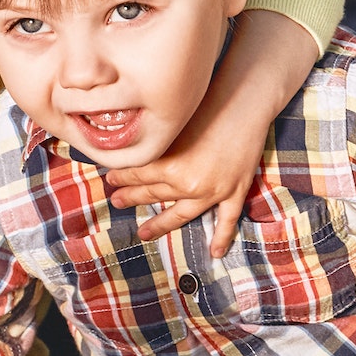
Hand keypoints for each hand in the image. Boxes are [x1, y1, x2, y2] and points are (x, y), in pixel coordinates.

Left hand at [107, 9, 319, 257]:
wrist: (246, 102)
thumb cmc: (208, 105)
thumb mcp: (175, 125)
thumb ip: (156, 145)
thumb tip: (135, 153)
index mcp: (171, 166)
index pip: (138, 176)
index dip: (122, 177)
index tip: (110, 179)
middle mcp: (189, 184)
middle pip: (154, 195)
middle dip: (133, 198)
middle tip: (117, 202)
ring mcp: (214, 191)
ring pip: (181, 214)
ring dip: (160, 224)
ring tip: (144, 232)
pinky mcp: (235, 191)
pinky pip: (226, 221)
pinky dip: (221, 237)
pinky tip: (214, 253)